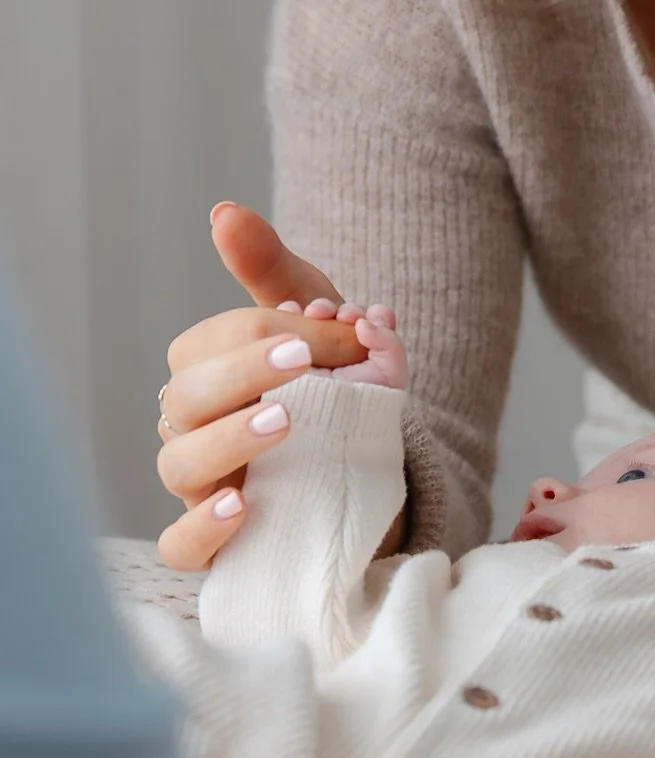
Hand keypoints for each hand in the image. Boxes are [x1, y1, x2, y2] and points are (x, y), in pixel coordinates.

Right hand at [156, 204, 381, 570]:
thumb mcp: (315, 324)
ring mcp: (202, 487)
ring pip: (179, 465)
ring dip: (229, 439)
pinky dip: (204, 529)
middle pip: (184, 399)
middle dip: (242, 372)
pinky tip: (243, 506)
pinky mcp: (220, 544)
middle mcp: (193, 427)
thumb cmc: (327, 385)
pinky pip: (184, 546)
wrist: (373, 465)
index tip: (342, 325)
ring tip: (285, 422)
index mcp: (207, 371)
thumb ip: (272, 271)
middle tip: (301, 361)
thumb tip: (223, 211)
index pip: (210, 343)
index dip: (270, 329)